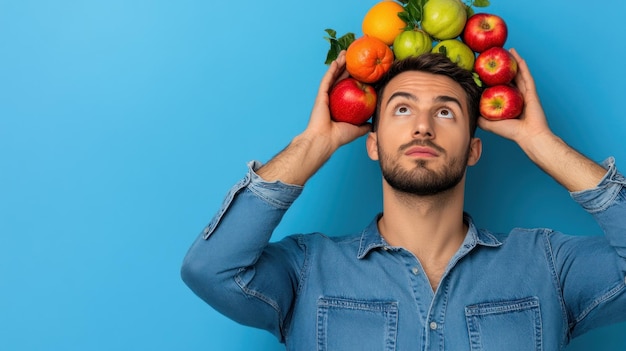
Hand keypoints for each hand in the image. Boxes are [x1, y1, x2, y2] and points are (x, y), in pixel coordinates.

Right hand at [256, 52, 371, 184]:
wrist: (326, 140)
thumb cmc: (339, 137)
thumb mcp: (357, 130)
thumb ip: (365, 125)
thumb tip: (373, 123)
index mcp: (340, 105)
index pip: (349, 87)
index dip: (355, 77)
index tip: (362, 68)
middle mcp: (332, 99)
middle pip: (341, 78)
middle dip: (347, 66)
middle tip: (354, 55)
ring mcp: (326, 96)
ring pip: (334, 76)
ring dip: (340, 64)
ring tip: (346, 53)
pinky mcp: (321, 95)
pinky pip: (327, 80)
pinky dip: (332, 70)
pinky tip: (337, 61)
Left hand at [478, 48, 553, 146]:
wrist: (528, 136)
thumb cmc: (511, 132)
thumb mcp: (489, 124)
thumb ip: (479, 117)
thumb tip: (468, 110)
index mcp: (507, 103)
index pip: (498, 87)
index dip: (491, 77)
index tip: (483, 68)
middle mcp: (516, 96)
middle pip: (508, 77)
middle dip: (502, 66)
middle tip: (495, 55)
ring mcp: (524, 93)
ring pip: (517, 73)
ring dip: (512, 61)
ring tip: (505, 51)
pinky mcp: (531, 91)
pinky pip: (526, 75)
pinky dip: (522, 65)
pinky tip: (517, 56)